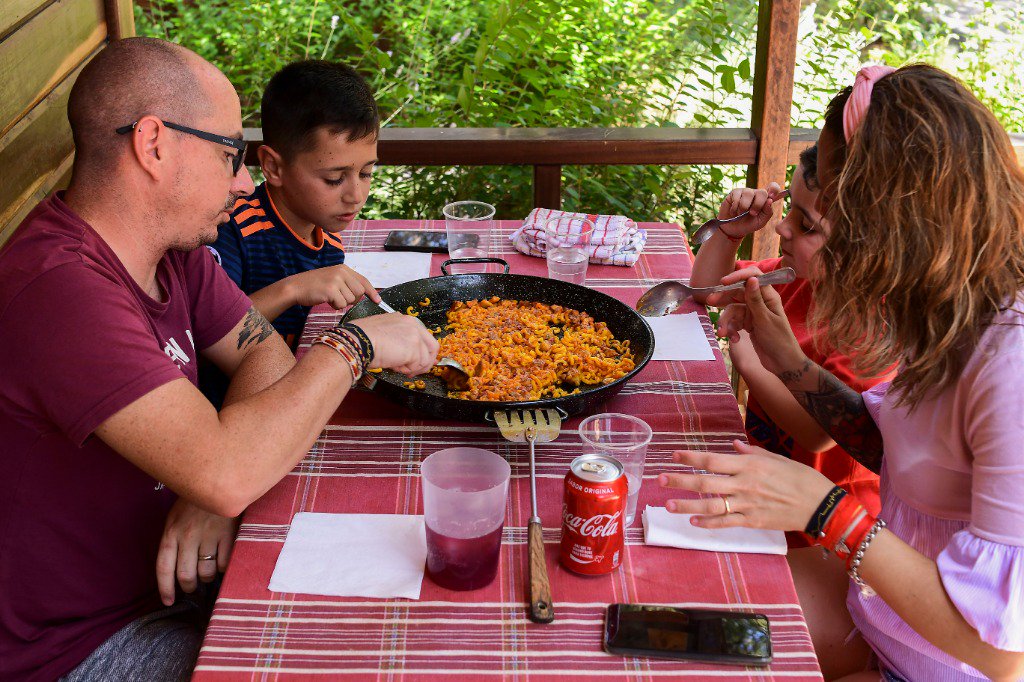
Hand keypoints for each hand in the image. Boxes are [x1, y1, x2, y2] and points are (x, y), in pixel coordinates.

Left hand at [157, 499, 239, 605]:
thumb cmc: (196, 502)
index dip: (165, 589)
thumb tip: (175, 569)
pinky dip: (223, 567)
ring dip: (207, 577)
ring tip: (209, 571)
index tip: (169, 601)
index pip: (164, 568)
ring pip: (206, 572)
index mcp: (171, 532)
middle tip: (193, 586)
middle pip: (186, 575)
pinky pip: (224, 563)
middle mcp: (188, 536)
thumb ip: (174, 540)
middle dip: (189, 586)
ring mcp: (209, 536)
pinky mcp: (229, 535)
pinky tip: (223, 559)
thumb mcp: (176, 517)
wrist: (221, 480)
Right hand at [288, 264, 380, 308]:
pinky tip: (326, 300)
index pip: (363, 281)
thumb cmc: (314, 286)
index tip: (378, 300)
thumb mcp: (333, 279)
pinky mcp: (331, 289)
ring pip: (351, 300)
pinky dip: (335, 306)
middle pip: (359, 293)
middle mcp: (341, 272)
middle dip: (352, 300)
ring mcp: (336, 280)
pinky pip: (341, 304)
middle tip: (339, 298)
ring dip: (341, 303)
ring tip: (329, 297)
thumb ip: (347, 283)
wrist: (296, 287)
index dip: (372, 292)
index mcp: (343, 268)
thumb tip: (364, 294)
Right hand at [352, 313, 439, 375]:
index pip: (424, 337)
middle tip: (413, 372)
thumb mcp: (384, 333)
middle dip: (425, 363)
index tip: (418, 363)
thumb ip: (400, 340)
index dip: (423, 352)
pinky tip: (394, 366)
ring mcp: (415, 336)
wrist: (358, 340)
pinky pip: (416, 366)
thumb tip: (409, 355)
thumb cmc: (363, 338)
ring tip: (396, 366)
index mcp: (406, 320)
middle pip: (432, 347)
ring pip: (424, 359)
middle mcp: (413, 324)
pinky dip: (406, 370)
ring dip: (411, 367)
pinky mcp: (414, 349)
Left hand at [659, 440, 833, 530]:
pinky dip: (709, 523)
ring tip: (668, 505)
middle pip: (705, 481)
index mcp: (749, 465)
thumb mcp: (776, 458)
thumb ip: (751, 453)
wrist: (820, 504)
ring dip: (688, 506)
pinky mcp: (753, 521)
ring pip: (711, 505)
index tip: (673, 455)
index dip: (691, 457)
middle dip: (680, 481)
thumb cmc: (800, 477)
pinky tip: (693, 522)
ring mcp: (747, 504)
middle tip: (659, 479)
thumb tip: (733, 447)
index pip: (713, 459)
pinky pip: (726, 522)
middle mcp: (744, 483)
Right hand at [710, 276, 805, 376]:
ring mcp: (753, 313)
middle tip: (710, 302)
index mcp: (768, 296)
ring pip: (733, 310)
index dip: (738, 276)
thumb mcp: (765, 320)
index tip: (723, 282)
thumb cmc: (779, 340)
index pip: (753, 277)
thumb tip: (751, 279)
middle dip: (724, 298)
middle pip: (738, 293)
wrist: (782, 363)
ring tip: (722, 333)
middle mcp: (760, 302)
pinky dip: (731, 330)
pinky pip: (734, 322)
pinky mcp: (747, 324)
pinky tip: (735, 339)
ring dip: (726, 321)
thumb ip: (755, 300)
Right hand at [716, 182, 784, 237]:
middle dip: (757, 205)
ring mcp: (745, 191)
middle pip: (762, 192)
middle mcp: (756, 193)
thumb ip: (767, 212)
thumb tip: (769, 200)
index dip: (774, 189)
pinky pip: (737, 198)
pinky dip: (735, 208)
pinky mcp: (734, 193)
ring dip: (744, 208)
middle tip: (752, 214)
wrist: (733, 229)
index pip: (773, 187)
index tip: (771, 198)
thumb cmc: (748, 224)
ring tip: (740, 214)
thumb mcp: (761, 221)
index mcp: (764, 199)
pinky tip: (734, 212)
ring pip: (748, 194)